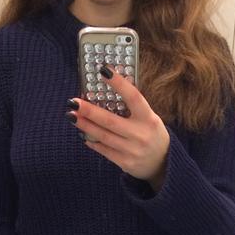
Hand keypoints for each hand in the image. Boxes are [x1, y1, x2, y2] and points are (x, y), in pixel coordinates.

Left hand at [65, 65, 169, 186]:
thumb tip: (106, 91)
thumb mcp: (149, 118)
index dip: (119, 84)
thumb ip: (132, 107)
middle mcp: (141, 135)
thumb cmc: (151, 134)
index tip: (103, 71)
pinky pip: (104, 150)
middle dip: (89, 111)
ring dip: (85, 125)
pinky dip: (92, 141)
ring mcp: (133, 150)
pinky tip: (83, 134)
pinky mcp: (126, 163)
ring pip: (103, 136)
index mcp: (149, 119)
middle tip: (73, 102)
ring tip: (72, 116)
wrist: (162, 163)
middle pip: (110, 121)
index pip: (133, 97)